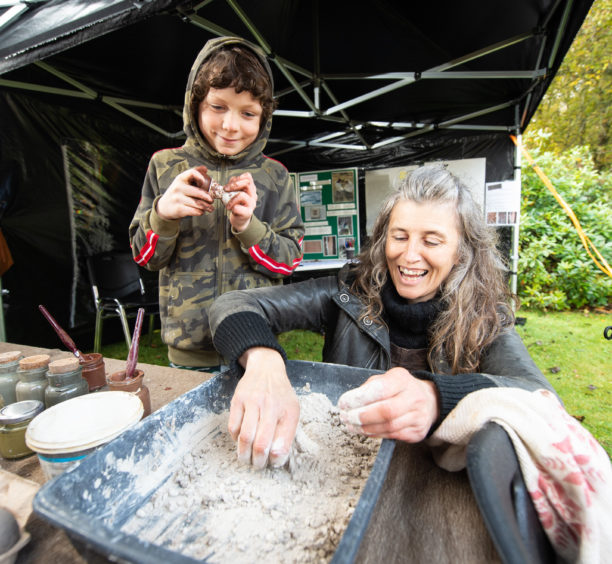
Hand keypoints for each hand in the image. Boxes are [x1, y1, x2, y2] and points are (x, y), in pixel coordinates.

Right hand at [156, 166, 213, 219]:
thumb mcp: (182, 182)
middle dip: (208, 197)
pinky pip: (194, 211)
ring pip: (197, 203)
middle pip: (198, 192)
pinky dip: (200, 212)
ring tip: (211, 208)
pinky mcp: (179, 209)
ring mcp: (178, 198)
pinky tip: (202, 212)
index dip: (201, 177)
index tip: (205, 183)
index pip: (192, 172)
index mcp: (180, 178)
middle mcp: (178, 187)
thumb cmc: (177, 193)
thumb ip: (193, 174)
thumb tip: (205, 169)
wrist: (164, 207)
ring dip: (207, 207)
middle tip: (212, 200)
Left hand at [224, 172, 256, 231]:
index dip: (238, 178)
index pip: (248, 177)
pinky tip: (230, 208)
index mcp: (251, 189)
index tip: (229, 183)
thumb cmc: (237, 205)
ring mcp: (251, 204)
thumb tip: (227, 185)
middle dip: (234, 185)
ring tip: (227, 203)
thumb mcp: (235, 193)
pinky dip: (231, 207)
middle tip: (225, 189)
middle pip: (247, 183)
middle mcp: (253, 195)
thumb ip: (233, 186)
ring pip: (242, 195)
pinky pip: (237, 207)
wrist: (240, 219)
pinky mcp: (248, 213)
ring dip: (231, 198)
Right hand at [228, 347, 298, 468]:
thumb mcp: (292, 410)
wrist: (266, 369)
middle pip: (261, 443)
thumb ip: (287, 433)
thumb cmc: (280, 395)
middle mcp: (271, 406)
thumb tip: (276, 458)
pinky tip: (240, 439)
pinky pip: (233, 427)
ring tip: (245, 459)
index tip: (272, 463)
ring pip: (245, 437)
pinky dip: (235, 438)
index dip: (276, 459)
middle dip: (258, 461)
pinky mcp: (237, 400)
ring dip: (244, 454)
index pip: (282, 444)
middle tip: (257, 465)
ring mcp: (252, 402)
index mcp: (288, 411)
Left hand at [337, 367, 439, 442]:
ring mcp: (418, 416)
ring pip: (389, 427)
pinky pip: (392, 436)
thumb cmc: (400, 389)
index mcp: (402, 379)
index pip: (380, 389)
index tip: (344, 403)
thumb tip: (349, 402)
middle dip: (362, 416)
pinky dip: (375, 434)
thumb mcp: (386, 379)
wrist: (429, 401)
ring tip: (351, 425)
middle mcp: (414, 397)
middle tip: (346, 417)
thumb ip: (369, 388)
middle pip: (386, 411)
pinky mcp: (417, 432)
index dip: (360, 398)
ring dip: (365, 428)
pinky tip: (364, 430)